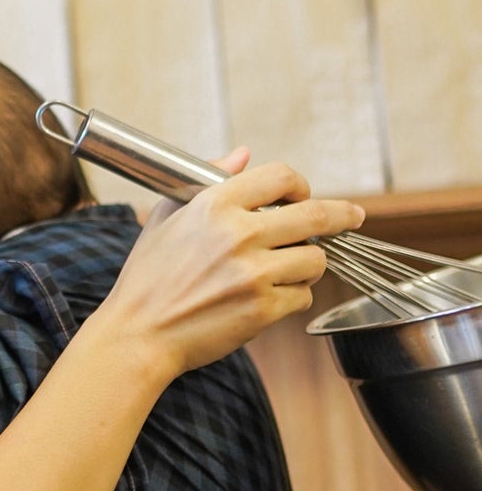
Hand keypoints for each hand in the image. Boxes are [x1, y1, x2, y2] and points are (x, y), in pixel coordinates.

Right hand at [102, 147, 364, 377]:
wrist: (137, 336)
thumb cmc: (147, 278)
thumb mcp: (165, 218)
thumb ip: (207, 180)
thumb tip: (242, 154)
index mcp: (214, 205)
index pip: (281, 177)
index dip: (299, 185)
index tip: (303, 196)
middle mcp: (238, 235)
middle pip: (315, 216)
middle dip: (342, 216)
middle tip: (353, 217)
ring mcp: (254, 274)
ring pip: (315, 259)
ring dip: (307, 263)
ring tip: (285, 270)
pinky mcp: (263, 309)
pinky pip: (302, 296)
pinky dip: (292, 297)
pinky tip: (266, 299)